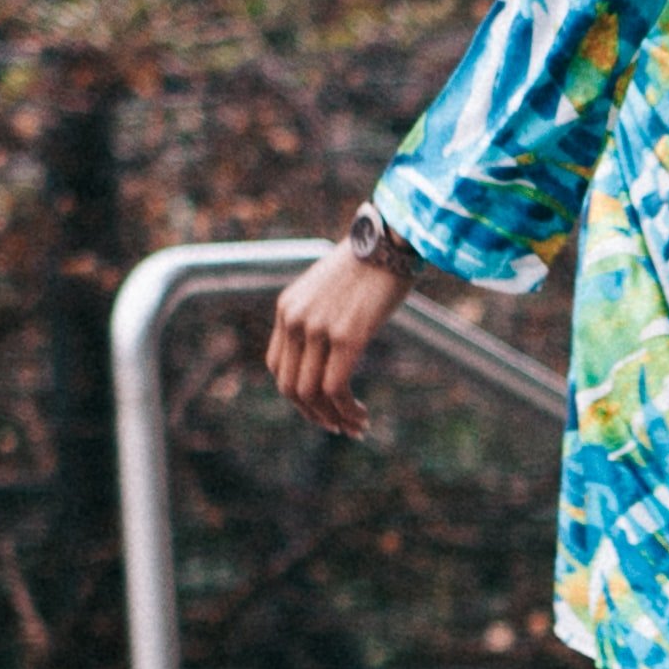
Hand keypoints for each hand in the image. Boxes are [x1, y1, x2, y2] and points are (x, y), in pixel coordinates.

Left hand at [266, 243, 413, 439]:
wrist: (391, 240)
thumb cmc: (369, 264)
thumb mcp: (330, 290)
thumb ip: (320, 317)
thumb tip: (332, 350)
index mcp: (288, 308)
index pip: (277, 368)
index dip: (297, 396)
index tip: (322, 408)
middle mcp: (296, 319)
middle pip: (290, 387)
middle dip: (314, 415)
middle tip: (339, 427)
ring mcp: (319, 328)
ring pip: (312, 393)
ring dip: (334, 418)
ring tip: (356, 427)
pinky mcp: (348, 335)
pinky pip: (337, 387)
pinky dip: (347, 410)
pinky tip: (362, 416)